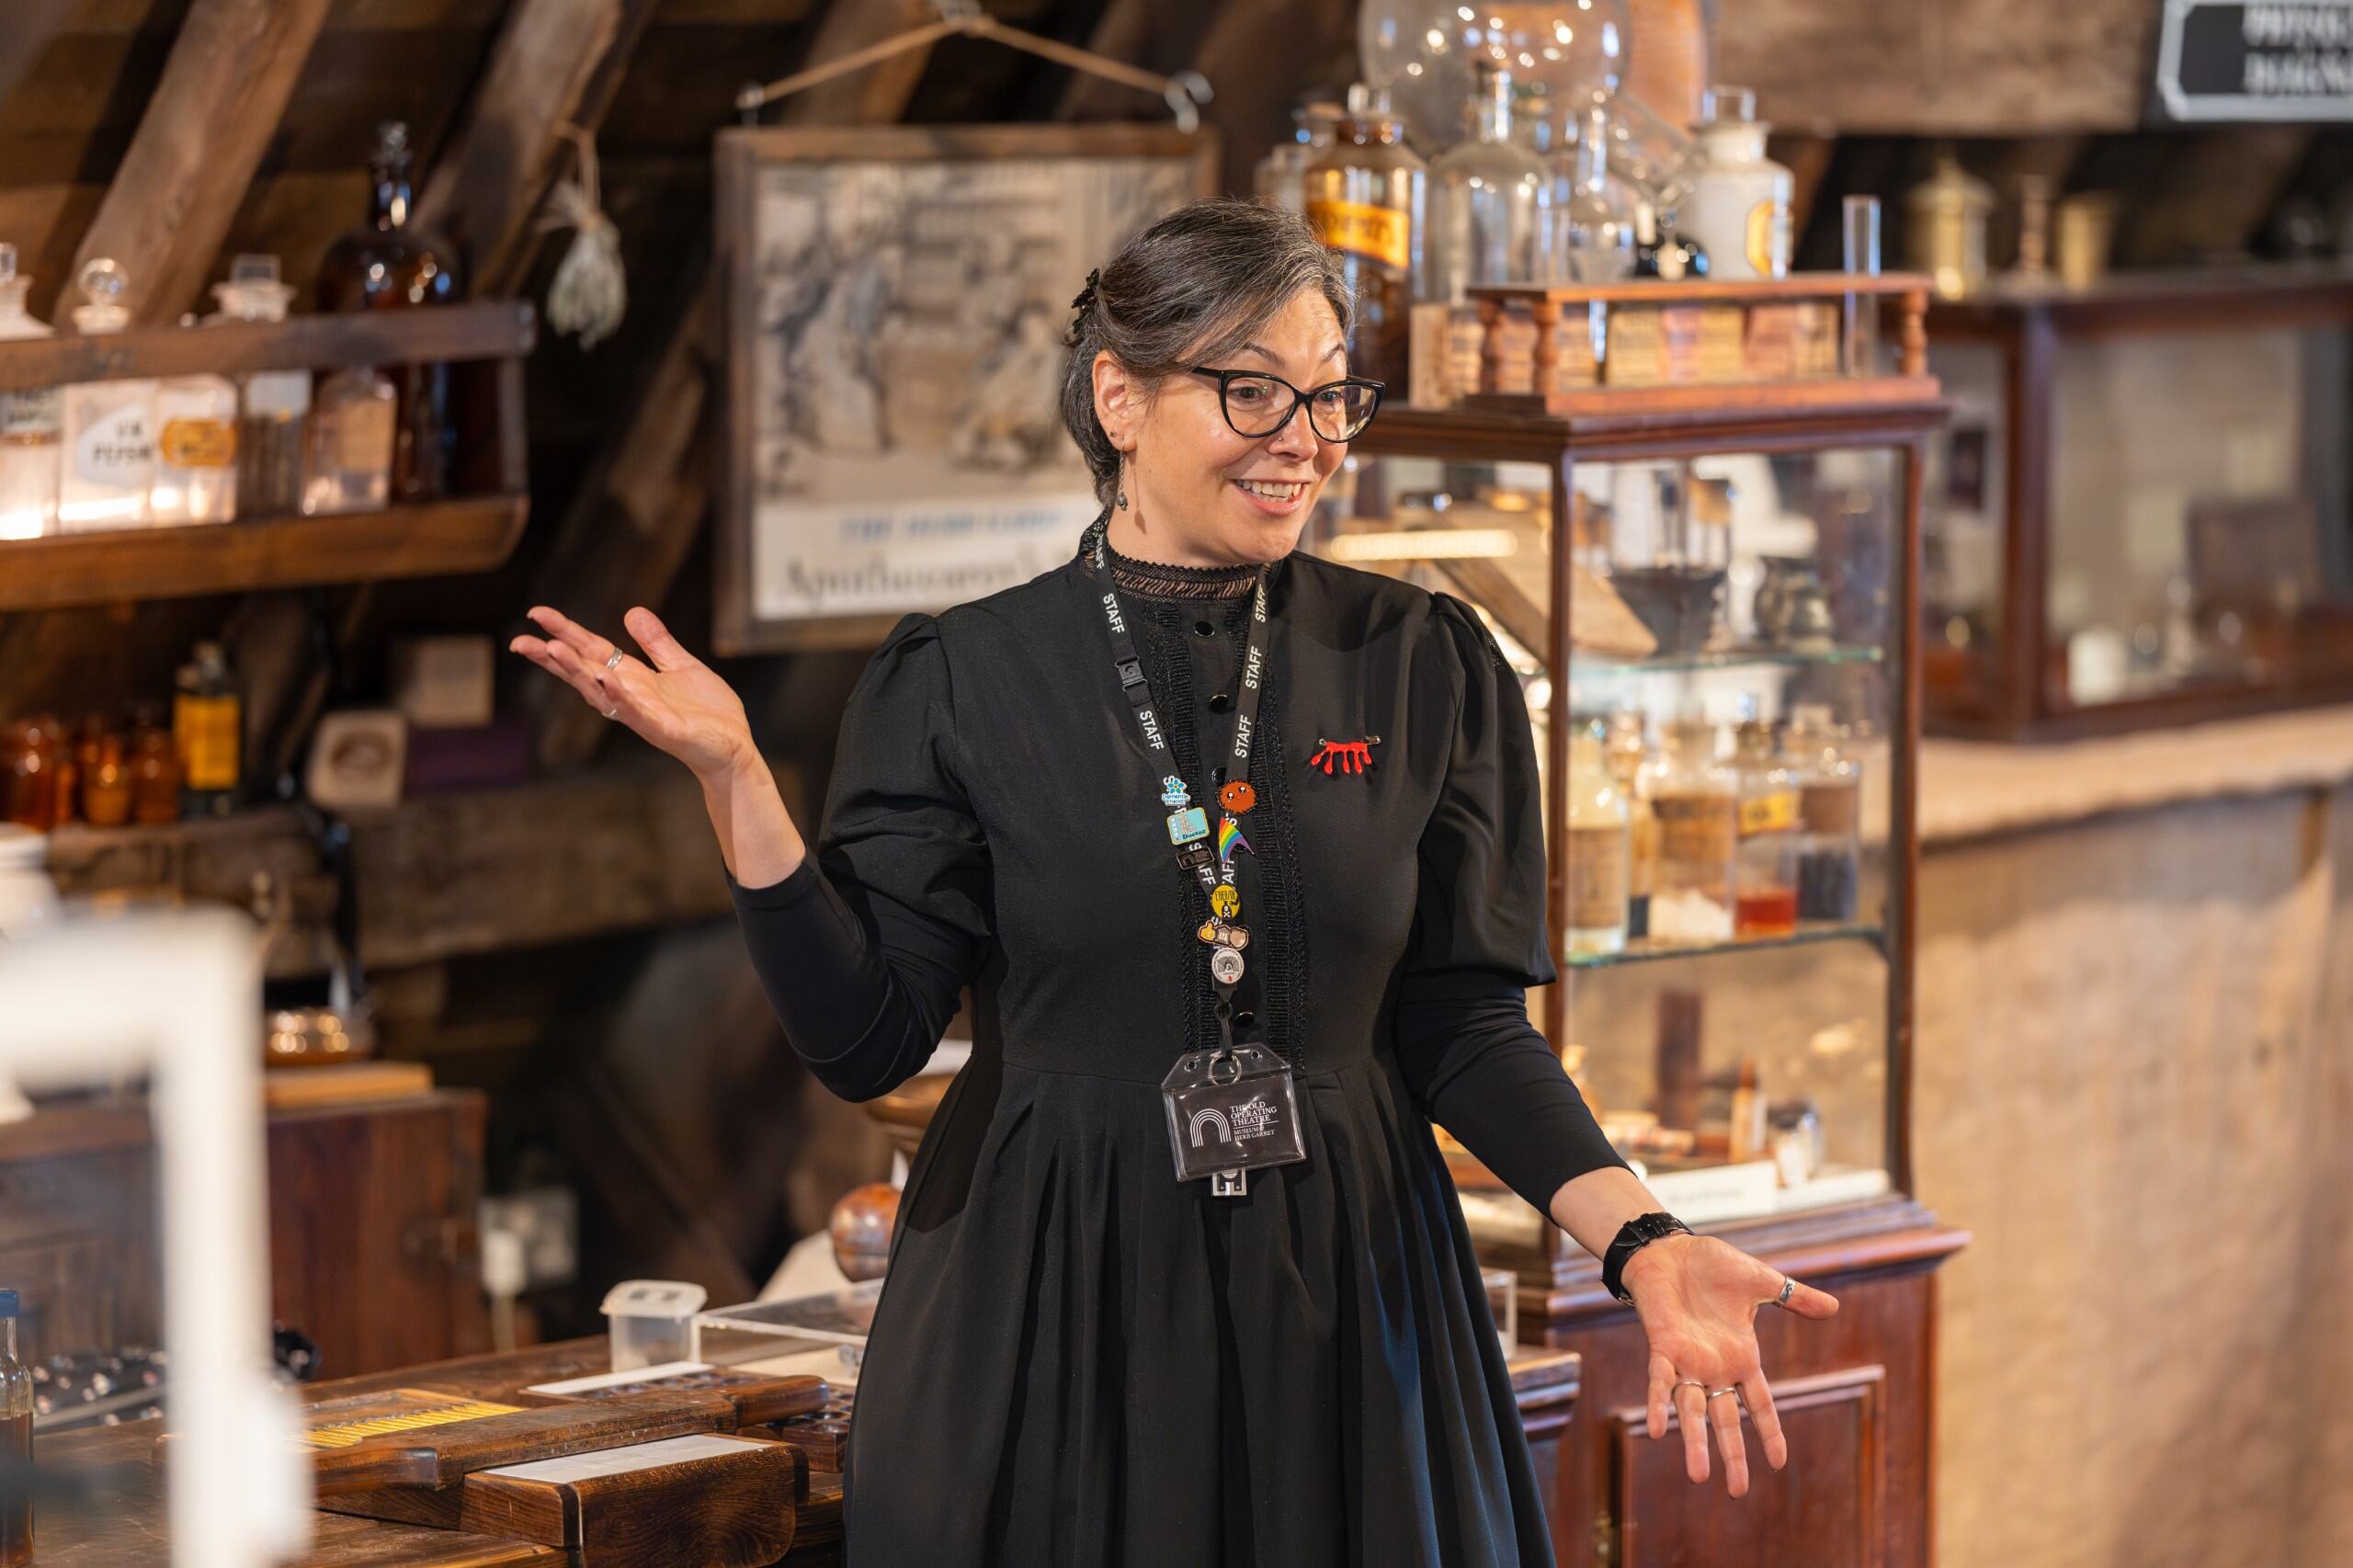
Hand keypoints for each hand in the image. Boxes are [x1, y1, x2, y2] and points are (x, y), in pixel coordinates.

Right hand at [509, 605, 752, 779]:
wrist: (734, 747)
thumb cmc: (708, 712)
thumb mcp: (681, 666)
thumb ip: (657, 642)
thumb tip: (631, 611)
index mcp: (632, 678)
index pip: (591, 650)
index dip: (565, 632)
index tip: (536, 614)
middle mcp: (629, 695)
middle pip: (583, 670)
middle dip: (553, 656)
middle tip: (521, 640)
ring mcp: (642, 713)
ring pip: (600, 691)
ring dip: (576, 670)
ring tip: (552, 649)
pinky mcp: (662, 728)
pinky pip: (635, 710)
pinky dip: (618, 694)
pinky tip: (604, 676)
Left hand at [1625, 1233, 1840, 1497]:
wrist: (1669, 1248)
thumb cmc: (1712, 1265)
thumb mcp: (1761, 1283)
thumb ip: (1794, 1298)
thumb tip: (1835, 1309)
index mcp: (1741, 1357)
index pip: (1759, 1404)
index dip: (1769, 1432)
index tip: (1778, 1464)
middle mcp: (1715, 1367)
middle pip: (1727, 1420)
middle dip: (1733, 1455)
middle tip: (1737, 1491)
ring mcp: (1687, 1361)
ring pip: (1692, 1410)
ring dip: (1695, 1442)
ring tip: (1700, 1477)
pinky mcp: (1662, 1347)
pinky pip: (1658, 1382)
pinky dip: (1657, 1404)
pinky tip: (1656, 1431)